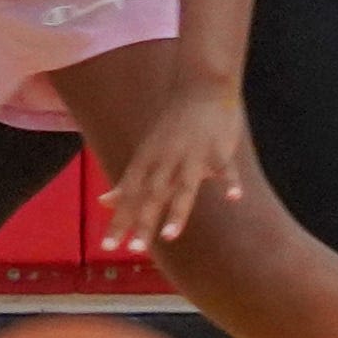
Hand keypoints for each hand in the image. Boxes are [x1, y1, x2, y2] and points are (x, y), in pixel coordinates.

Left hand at [98, 78, 251, 253]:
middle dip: (141, 222)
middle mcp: (166, 160)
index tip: (106, 246)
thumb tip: (104, 202)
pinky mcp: (219, 149)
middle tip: (131, 251)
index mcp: (148, 161)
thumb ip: (128, 182)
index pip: (129, 195)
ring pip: (184, 186)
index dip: (119, 220)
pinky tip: (234, 198)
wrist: (200, 87)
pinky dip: (230, 181)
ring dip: (177, 211)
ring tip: (169, 237)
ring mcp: (193, 155)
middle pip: (152, 195)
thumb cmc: (172, 126)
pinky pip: (225, 168)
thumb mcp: (145, 153)